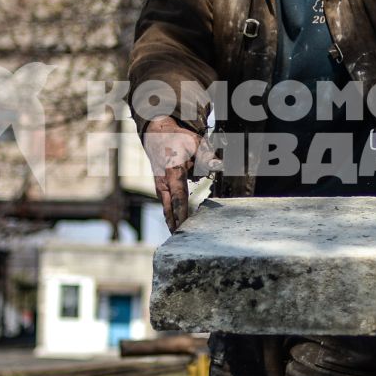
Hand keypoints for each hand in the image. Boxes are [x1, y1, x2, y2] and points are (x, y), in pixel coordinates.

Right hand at [142, 114, 202, 231]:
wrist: (157, 134)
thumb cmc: (177, 139)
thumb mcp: (194, 142)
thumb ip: (206, 156)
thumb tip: (218, 165)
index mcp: (171, 171)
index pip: (178, 196)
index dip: (181, 212)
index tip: (185, 226)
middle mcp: (163, 182)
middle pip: (169, 209)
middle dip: (175, 225)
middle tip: (183, 242)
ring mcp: (160, 187)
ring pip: (166, 210)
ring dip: (173, 224)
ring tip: (182, 240)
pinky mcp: (161, 189)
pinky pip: (167, 207)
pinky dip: (172, 217)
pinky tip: (179, 227)